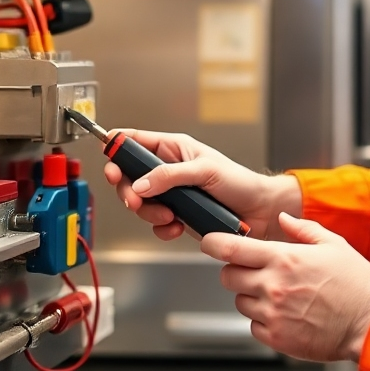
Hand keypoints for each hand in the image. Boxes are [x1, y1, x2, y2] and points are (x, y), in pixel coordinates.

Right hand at [103, 130, 301, 240]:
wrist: (259, 212)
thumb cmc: (239, 182)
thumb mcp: (204, 171)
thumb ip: (169, 176)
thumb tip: (139, 184)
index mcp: (174, 148)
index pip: (135, 142)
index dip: (117, 149)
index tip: (110, 163)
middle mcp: (168, 170)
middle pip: (129, 176)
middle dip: (128, 191)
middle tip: (135, 202)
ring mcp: (171, 194)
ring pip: (140, 203)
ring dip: (149, 213)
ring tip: (171, 216)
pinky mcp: (177, 216)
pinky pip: (156, 223)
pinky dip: (162, 228)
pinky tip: (178, 227)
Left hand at [209, 213, 369, 361]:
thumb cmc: (357, 285)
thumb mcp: (335, 245)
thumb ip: (303, 229)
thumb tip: (282, 219)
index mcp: (285, 259)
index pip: (232, 248)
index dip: (214, 243)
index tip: (210, 242)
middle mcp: (273, 286)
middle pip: (228, 277)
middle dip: (236, 271)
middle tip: (255, 271)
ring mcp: (272, 314)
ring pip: (240, 301)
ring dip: (251, 296)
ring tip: (280, 295)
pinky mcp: (276, 338)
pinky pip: (253, 325)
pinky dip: (263, 319)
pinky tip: (286, 313)